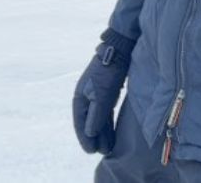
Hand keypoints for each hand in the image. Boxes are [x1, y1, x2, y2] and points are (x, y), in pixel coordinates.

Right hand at [72, 30, 133, 154]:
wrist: (120, 49)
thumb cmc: (109, 70)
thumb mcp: (102, 94)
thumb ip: (96, 114)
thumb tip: (90, 134)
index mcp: (80, 96)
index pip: (81, 122)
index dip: (85, 138)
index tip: (91, 151)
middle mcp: (87, 96)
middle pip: (90, 121)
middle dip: (95, 137)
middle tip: (102, 152)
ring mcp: (98, 93)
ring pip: (99, 117)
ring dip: (103, 131)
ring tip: (109, 146)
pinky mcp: (109, 91)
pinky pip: (106, 111)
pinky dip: (108, 121)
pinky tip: (112, 130)